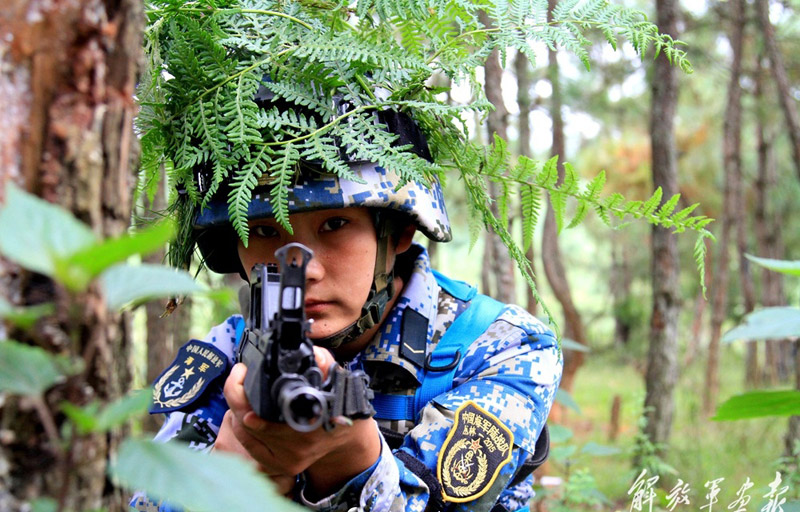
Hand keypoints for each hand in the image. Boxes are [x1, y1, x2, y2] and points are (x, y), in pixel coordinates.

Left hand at [217, 347, 380, 497]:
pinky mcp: (280, 467)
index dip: (249, 403)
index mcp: (313, 421)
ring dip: (236, 411)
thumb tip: (312, 354)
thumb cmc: (337, 404)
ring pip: (246, 435)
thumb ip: (323, 363)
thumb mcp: (336, 379)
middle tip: (238, 375)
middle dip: (237, 396)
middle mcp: (300, 444)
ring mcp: (289, 459)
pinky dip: (241, 429)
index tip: (242, 377)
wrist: (345, 436)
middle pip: (251, 424)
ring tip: (239, 391)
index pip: (273, 417)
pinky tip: (243, 414)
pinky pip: (250, 447)